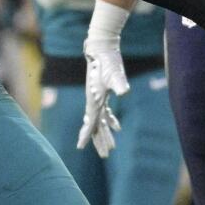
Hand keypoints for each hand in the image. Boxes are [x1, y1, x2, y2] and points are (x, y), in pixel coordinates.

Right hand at [79, 4, 130, 156]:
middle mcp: (93, 102)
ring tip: (112, 147)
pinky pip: (105, 113)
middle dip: (100, 141)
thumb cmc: (106, 62)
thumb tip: (124, 92)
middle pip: (96, 127)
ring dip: (106, 134)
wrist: (100, 49)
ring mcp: (97, 99)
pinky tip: (118, 127)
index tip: (80, 148)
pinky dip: (111, 121)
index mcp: (93, 101)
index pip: (89, 123)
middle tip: (106, 155)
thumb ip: (119, 84)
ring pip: (100, 122)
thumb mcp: (114, 75)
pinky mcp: (103, 94)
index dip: (85, 136)